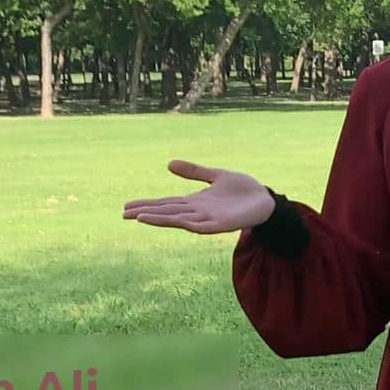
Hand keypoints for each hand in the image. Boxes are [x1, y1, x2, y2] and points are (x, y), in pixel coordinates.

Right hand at [122, 160, 274, 233]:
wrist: (266, 200)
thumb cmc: (243, 190)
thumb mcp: (215, 175)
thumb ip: (194, 171)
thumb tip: (169, 164)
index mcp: (194, 201)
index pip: (165, 203)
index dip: (147, 204)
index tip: (126, 206)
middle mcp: (197, 212)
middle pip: (166, 212)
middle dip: (146, 212)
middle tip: (123, 214)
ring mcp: (207, 219)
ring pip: (177, 219)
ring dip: (159, 219)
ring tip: (139, 217)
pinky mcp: (219, 224)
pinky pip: (197, 225)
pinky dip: (183, 223)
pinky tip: (171, 221)